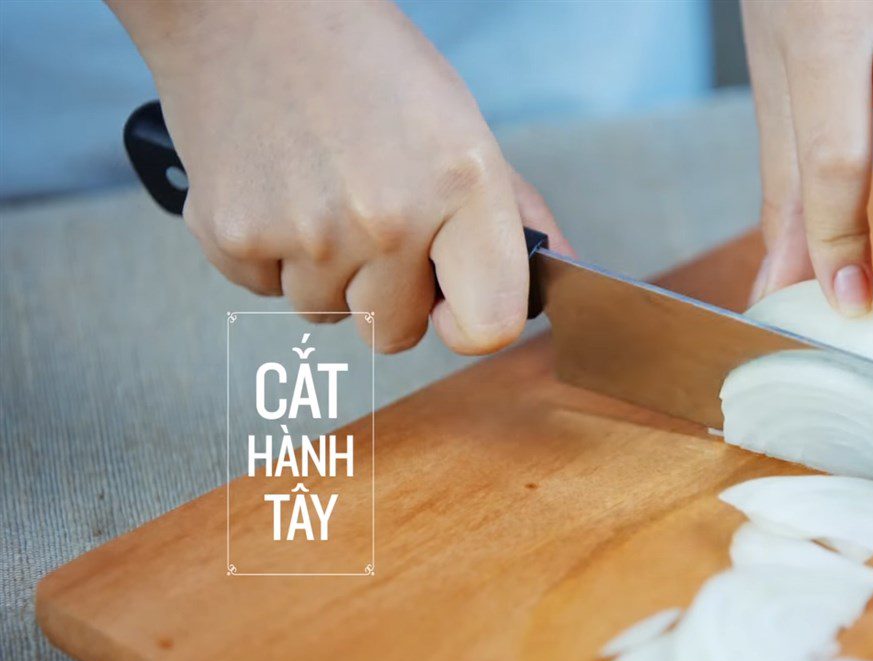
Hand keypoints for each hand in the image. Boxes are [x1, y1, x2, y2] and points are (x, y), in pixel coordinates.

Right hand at [109, 0, 570, 353]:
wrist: (251, 12)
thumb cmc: (367, 65)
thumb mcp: (462, 126)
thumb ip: (512, 212)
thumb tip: (557, 273)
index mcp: (461, 188)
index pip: (488, 329)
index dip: (471, 323)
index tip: (453, 300)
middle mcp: (386, 221)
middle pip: (397, 334)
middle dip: (391, 293)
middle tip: (374, 218)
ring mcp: (306, 235)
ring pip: (327, 314)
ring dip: (328, 273)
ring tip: (323, 192)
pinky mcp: (232, 237)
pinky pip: (265, 292)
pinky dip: (271, 256)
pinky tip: (281, 190)